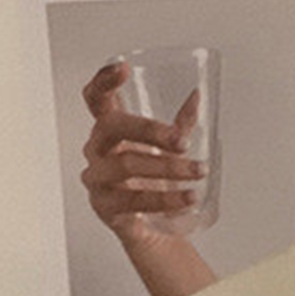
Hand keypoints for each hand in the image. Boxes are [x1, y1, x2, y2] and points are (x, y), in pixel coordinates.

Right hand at [79, 61, 206, 247]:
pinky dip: (166, 199)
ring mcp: (97, 179)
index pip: (96, 100)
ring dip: (169, 167)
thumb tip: (196, 96)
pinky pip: (134, 200)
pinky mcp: (105, 207)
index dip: (103, 81)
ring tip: (199, 171)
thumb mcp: (168, 150)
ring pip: (126, 164)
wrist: (155, 228)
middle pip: (112, 127)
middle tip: (182, 140)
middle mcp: (97, 151)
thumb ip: (180, 123)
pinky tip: (188, 198)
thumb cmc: (156, 182)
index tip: (123, 68)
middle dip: (149, 130)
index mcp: (110, 131)